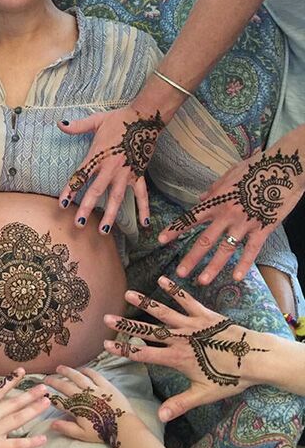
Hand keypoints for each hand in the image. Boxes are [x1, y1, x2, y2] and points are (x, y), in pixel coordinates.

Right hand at [0, 368, 48, 447]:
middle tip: (45, 387)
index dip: (11, 380)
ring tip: (47, 403)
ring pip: (18, 419)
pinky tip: (43, 438)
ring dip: (33, 410)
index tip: (22, 371)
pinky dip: (30, 442)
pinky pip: (16, 445)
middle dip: (30, 395)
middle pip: (14, 403)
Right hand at [44, 366, 131, 447]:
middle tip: (46, 378)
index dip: (50, 397)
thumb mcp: (82, 434)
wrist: (124, 426)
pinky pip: (94, 375)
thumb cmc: (103, 432)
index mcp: (76, 408)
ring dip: (68, 372)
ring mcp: (94, 389)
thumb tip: (51, 424)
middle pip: (65, 386)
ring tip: (59, 368)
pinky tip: (81, 369)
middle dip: (54, 382)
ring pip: (78, 377)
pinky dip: (87, 371)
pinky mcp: (106, 385)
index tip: (44, 393)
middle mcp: (83, 396)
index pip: (59, 402)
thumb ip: (66, 428)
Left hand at [58, 105, 163, 232]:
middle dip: (87, 208)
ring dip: (110, 215)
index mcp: (97, 156)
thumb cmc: (119, 120)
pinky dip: (144, 209)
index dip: (70, 190)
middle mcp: (110, 168)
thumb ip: (77, 126)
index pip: (80, 176)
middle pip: (96, 191)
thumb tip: (59, 123)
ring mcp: (125, 173)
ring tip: (104, 231)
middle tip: (79, 224)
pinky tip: (144, 224)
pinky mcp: (139, 174)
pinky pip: (141, 194)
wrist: (145, 116)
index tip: (62, 204)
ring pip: (116, 197)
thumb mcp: (96, 121)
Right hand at [102, 275, 269, 421]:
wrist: (256, 359)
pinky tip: (162, 279)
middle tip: (108, 317)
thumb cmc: (231, 378)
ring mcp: (191, 324)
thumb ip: (180, 404)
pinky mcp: (204, 314)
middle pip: (148, 330)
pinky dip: (174, 289)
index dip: (124, 349)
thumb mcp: (204, 394)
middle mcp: (180, 339)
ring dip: (145, 302)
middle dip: (126, 324)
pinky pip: (186, 299)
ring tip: (128, 293)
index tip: (106, 344)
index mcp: (177, 358)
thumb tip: (160, 417)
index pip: (144, 353)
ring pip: (163, 311)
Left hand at [159, 149, 303, 283]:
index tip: (160, 241)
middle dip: (191, 258)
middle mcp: (227, 215)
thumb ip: (214, 189)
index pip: (191, 218)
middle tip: (179, 273)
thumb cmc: (257, 167)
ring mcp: (245, 223)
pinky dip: (244, 264)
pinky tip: (236, 278)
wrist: (286, 166)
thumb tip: (200, 198)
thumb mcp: (230, 174)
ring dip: (213, 267)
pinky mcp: (263, 228)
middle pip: (204, 240)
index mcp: (216, 201)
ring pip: (225, 249)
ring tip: (202, 281)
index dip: (175, 230)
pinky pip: (251, 250)